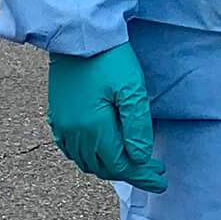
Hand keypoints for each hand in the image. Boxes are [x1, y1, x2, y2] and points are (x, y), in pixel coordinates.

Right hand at [46, 44, 166, 192]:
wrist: (81, 39)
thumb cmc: (111, 60)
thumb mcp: (133, 90)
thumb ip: (137, 126)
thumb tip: (140, 158)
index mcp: (94, 128)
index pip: (120, 164)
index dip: (142, 175)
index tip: (161, 180)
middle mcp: (74, 132)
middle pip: (104, 166)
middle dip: (132, 173)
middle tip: (155, 173)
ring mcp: (63, 126)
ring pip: (87, 161)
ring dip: (112, 167)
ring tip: (136, 165)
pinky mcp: (59, 117)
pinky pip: (73, 149)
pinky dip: (91, 157)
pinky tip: (105, 153)